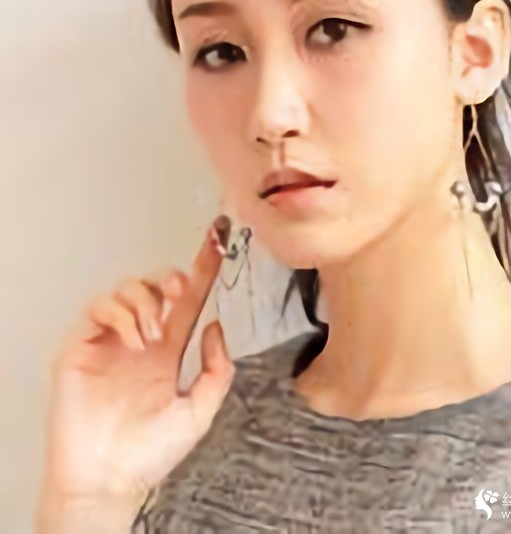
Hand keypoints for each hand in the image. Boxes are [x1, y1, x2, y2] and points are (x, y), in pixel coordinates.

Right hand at [40, 216, 234, 504]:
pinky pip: (101, 308)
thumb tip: (216, 325)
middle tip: (181, 290)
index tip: (219, 239)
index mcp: (169, 350)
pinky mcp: (83, 346)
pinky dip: (122, 315)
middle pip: (157, 285)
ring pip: (129, 289)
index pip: (189, 300)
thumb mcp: (200, 409)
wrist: (109, 480)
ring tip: (153, 336)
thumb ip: (217, 368)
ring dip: (147, 302)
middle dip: (173, 277)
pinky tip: (135, 340)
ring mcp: (112, 341)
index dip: (204, 269)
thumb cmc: (151, 451)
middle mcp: (142, 338)